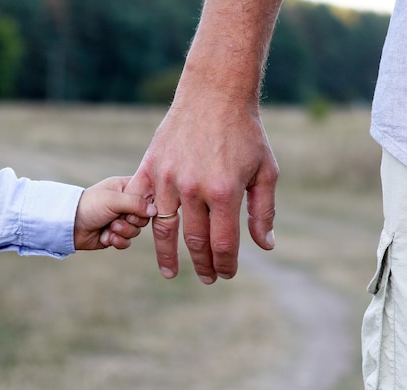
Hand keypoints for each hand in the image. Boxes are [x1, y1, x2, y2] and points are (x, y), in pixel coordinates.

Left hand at [74, 176, 156, 250]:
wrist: (69, 225)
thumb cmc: (89, 205)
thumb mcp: (114, 200)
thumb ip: (136, 203)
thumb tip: (155, 211)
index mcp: (126, 187)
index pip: (147, 195)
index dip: (145, 206)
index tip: (135, 209)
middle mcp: (125, 203)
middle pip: (143, 217)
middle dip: (131, 222)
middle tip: (117, 220)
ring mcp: (120, 219)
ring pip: (136, 231)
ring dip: (122, 232)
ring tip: (109, 228)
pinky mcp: (115, 234)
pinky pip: (126, 242)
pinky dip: (117, 241)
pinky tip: (106, 237)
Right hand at [111, 0, 280, 283]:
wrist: (215, 93)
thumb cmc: (245, 133)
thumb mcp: (265, 171)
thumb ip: (263, 212)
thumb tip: (265, 246)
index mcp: (225, 192)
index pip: (224, 244)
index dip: (226, 264)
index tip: (227, 274)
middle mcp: (194, 189)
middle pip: (195, 242)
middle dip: (204, 266)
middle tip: (208, 278)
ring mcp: (168, 178)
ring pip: (164, 229)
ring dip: (168, 256)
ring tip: (171, 273)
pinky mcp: (151, 167)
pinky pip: (140, 202)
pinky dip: (142, 222)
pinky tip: (145, 236)